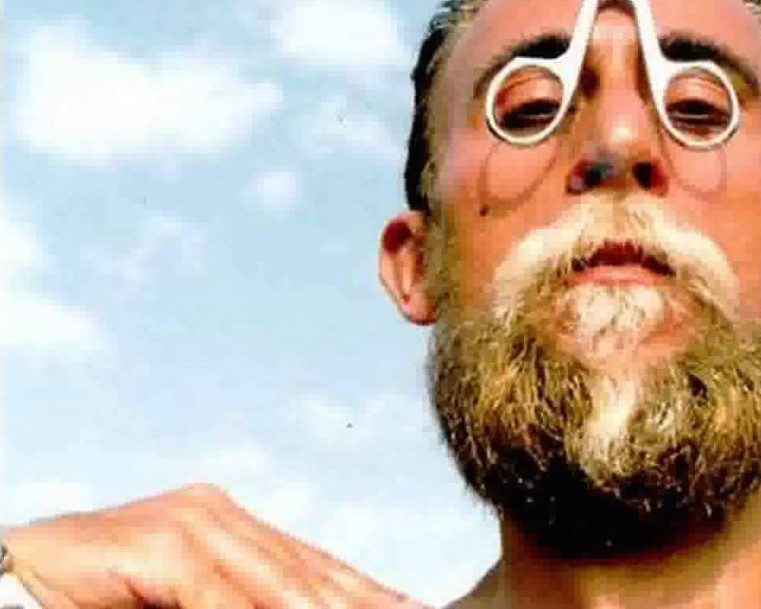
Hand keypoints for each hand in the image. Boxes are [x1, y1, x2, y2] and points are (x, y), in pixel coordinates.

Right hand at [4, 483, 430, 607]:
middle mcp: (214, 515)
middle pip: (310, 575)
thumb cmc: (96, 605)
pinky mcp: (159, 543)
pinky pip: (224, 597)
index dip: (370, 596)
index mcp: (226, 527)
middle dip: (366, 604)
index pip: (315, 569)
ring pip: (280, 586)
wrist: (12, 584)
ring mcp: (188, 521)